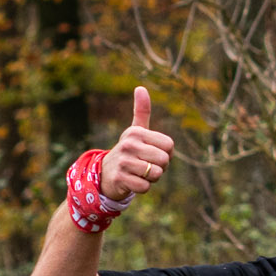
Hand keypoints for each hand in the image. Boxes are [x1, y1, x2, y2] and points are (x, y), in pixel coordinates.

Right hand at [99, 87, 174, 203]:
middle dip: (160, 167)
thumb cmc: (128, 151)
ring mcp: (124, 162)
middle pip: (164, 160)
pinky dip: (142, 188)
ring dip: (151, 178)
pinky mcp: (120, 179)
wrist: (106, 173)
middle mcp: (129, 145)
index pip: (169, 145)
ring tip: (139, 173)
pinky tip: (133, 182)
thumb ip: (142, 111)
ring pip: (155, 174)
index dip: (166, 154)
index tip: (153, 154)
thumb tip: (140, 87)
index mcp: (136, 132)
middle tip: (147, 166)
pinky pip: (145, 187)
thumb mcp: (135, 131)